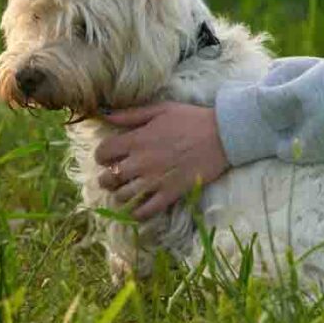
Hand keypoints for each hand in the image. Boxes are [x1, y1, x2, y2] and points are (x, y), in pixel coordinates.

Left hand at [95, 102, 229, 219]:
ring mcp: (155, 180)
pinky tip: (137, 208)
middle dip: (107, 177)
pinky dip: (137, 213)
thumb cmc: (191, 119)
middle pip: (109, 177)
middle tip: (114, 175)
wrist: (222, 135)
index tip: (107, 157)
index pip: (103, 152)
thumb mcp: (160, 109)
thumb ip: (131, 114)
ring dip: (120, 194)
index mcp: (137, 140)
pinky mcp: (171, 193)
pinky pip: (146, 211)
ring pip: (123, 196)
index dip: (101, 156)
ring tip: (126, 190)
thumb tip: (106, 116)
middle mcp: (141, 162)